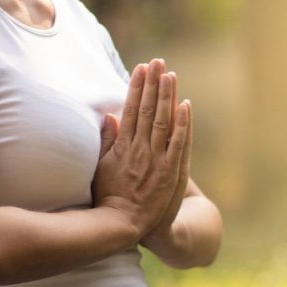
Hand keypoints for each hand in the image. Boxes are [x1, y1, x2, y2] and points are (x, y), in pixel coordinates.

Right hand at [92, 59, 188, 237]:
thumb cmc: (109, 196)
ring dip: (167, 96)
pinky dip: (183, 124)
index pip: (130, 110)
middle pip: (147, 110)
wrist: (124, 225)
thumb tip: (110, 115)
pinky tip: (186, 105)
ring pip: (163, 121)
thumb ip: (106, 141)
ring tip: (170, 74)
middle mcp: (139, 150)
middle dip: (152, 84)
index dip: (136, 87)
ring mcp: (156, 160)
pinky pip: (178, 143)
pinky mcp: (171, 171)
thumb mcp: (100, 167)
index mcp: (122, 147)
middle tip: (157, 61)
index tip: (140, 68)